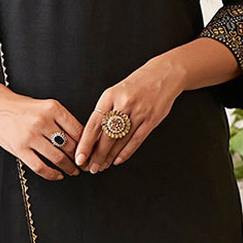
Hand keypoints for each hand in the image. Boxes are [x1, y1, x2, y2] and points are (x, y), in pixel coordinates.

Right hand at [0, 71, 85, 180]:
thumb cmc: (23, 108)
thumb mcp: (46, 107)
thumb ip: (62, 120)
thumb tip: (81, 140)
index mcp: (53, 108)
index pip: (78, 130)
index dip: (87, 145)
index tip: (90, 153)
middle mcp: (42, 121)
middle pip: (70, 145)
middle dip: (79, 159)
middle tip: (84, 165)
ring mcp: (31, 136)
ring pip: (58, 158)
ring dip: (69, 168)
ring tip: (73, 171)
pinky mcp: (20, 148)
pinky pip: (40, 167)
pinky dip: (52, 174)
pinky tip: (58, 175)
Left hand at [75, 57, 185, 172]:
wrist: (163, 74)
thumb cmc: (136, 84)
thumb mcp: (115, 92)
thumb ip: (105, 112)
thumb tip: (92, 137)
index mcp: (110, 96)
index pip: (93, 124)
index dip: (85, 143)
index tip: (79, 157)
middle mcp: (123, 104)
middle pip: (106, 136)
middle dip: (97, 155)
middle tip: (90, 167)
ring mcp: (139, 112)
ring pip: (120, 140)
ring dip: (109, 156)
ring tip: (102, 166)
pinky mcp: (151, 119)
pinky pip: (136, 140)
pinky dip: (126, 152)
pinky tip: (117, 160)